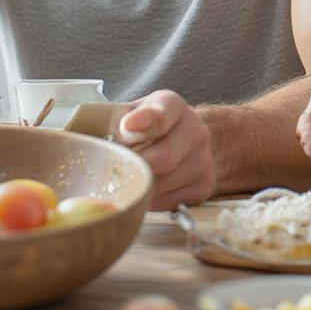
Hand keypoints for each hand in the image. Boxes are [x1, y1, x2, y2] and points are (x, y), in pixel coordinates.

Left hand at [118, 91, 214, 210]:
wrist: (178, 139)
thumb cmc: (144, 129)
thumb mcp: (130, 114)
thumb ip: (117, 122)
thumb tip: (105, 135)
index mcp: (172, 106)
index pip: (161, 114)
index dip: (144, 121)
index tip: (127, 127)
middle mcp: (195, 130)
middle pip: (163, 158)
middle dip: (135, 168)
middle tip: (116, 172)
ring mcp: (203, 158)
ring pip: (164, 185)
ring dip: (141, 187)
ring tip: (132, 179)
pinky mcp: (205, 185)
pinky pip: (170, 203)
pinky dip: (153, 202)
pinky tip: (149, 189)